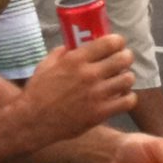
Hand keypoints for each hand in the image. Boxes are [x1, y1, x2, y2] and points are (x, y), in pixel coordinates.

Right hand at [12, 35, 136, 145]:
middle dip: (126, 57)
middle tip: (123, 61)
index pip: (110, 42)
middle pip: (124, 59)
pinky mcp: (100, 113)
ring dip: (126, 77)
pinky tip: (121, 97)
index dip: (118, 42)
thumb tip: (76, 45)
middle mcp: (89, 74)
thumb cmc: (38, 91)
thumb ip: (63, 52)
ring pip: (128, 79)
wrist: (33, 120)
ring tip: (121, 80)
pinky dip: (128, 97)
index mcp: (76, 59)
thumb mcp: (47, 64)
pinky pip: (128, 101)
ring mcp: (96, 94)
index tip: (117, 44)